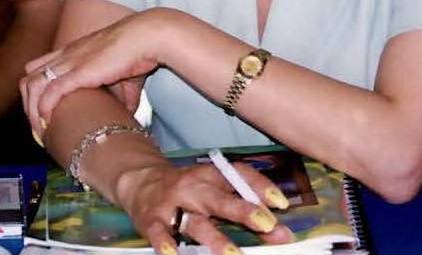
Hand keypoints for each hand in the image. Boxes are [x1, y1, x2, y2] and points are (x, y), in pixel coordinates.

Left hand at [22, 8, 182, 136]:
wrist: (146, 37)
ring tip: (40, 130)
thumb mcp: (126, 77)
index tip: (43, 116)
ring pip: (32, 85)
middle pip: (28, 78)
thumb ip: (124, 96)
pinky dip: (44, 108)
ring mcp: (70, 61)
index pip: (39, 69)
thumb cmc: (138, 52)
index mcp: (74, 53)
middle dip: (28, 104)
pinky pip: (51, 90)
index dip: (36, 93)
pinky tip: (47, 121)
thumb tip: (129, 114)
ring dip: (32, 111)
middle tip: (39, 126)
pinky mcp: (78, 71)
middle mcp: (66, 55)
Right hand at [115, 160, 293, 254]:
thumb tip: (280, 230)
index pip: (239, 176)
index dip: (260, 187)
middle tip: (267, 224)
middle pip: (220, 199)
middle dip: (244, 211)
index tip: (281, 203)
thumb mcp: (213, 187)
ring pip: (195, 222)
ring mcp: (172, 204)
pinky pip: (159, 233)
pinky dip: (165, 244)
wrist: (140, 180)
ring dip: (215, 238)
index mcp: (211, 176)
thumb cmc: (187, 188)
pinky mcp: (152, 220)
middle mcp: (194, 187)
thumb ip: (244, 205)